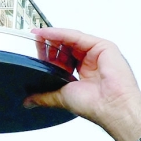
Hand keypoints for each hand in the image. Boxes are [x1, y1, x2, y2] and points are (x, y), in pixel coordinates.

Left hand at [23, 28, 140, 140]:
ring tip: (38, 35)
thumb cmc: (95, 105)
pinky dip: (61, 34)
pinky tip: (48, 34)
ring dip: (53, 36)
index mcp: (84, 75)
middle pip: (66, 47)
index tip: (35, 50)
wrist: (111, 107)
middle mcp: (91, 63)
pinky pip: (77, 36)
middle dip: (49, 44)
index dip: (48, 55)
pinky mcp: (102, 46)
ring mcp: (97, 53)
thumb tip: (28, 101)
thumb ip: (45, 97)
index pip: (63, 59)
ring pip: (71, 39)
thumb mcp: (62, 98)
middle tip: (34, 40)